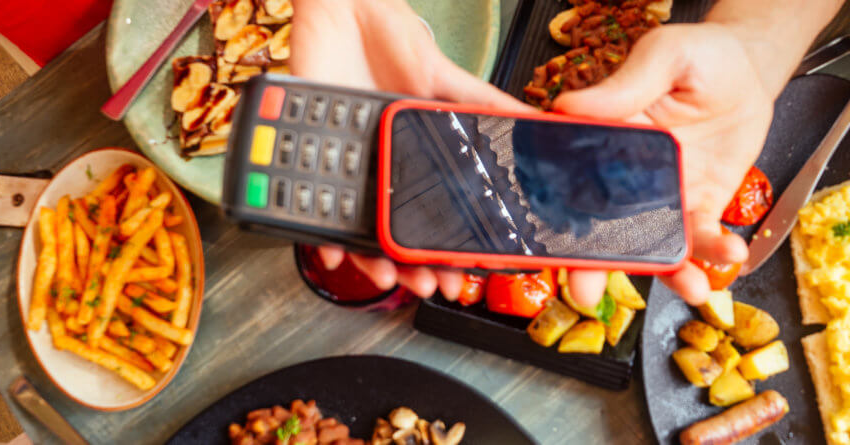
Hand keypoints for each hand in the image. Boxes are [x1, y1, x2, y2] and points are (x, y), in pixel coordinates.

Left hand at [290, 0, 542, 298]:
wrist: (345, 7)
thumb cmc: (391, 39)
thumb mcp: (446, 77)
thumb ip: (484, 105)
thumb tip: (536, 121)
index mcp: (412, 155)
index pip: (433, 215)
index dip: (448, 249)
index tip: (465, 273)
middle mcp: (380, 169)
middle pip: (397, 235)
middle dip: (415, 270)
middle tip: (431, 286)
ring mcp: (348, 166)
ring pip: (361, 232)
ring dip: (376, 263)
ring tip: (391, 277)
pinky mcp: (312, 155)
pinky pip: (312, 209)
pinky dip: (322, 237)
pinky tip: (335, 253)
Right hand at [553, 21, 804, 306]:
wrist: (747, 68)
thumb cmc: (698, 56)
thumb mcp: (662, 57)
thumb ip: (625, 85)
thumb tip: (570, 105)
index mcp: (605, 140)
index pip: (571, 184)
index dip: (555, 220)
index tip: (552, 250)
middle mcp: (627, 176)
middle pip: (604, 229)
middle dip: (596, 268)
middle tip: (588, 297)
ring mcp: (665, 196)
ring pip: (655, 244)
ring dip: (669, 273)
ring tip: (691, 289)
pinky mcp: (701, 204)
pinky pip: (702, 236)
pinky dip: (715, 251)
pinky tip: (731, 253)